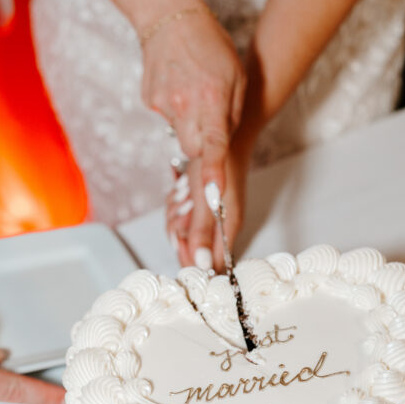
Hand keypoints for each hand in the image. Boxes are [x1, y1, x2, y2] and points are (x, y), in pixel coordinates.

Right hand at [141, 7, 246, 194]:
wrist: (169, 17)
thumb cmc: (209, 44)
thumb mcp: (237, 76)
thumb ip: (232, 114)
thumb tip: (223, 143)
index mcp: (211, 99)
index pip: (214, 146)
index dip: (214, 174)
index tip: (215, 197)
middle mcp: (184, 105)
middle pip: (194, 150)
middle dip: (204, 144)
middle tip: (210, 117)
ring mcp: (163, 104)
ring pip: (180, 134)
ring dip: (190, 123)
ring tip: (195, 90)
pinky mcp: (150, 101)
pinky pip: (168, 118)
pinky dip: (176, 108)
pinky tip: (180, 83)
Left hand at [166, 132, 253, 271]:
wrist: (228, 138)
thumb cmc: (221, 164)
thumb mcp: (204, 199)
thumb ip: (202, 233)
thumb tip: (201, 264)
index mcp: (228, 230)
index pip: (212, 265)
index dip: (191, 259)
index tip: (181, 239)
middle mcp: (222, 227)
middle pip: (194, 250)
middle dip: (180, 232)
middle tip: (182, 208)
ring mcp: (213, 217)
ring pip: (186, 233)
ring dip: (176, 216)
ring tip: (183, 195)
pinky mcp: (206, 208)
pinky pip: (185, 218)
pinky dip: (178, 207)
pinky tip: (182, 191)